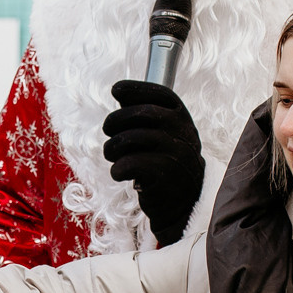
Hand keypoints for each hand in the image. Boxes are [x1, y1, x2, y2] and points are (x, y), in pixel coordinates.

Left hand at [104, 80, 203, 245]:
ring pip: (132, 138)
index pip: (159, 94)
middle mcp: (182, 133)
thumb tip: (118, 91)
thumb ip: (144, 113)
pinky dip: (118, 168)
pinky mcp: (165, 177)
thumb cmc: (167, 162)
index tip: (116, 90)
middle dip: (116, 120)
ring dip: (112, 147)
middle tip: (108, 131)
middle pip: (142, 113)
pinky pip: (132, 164)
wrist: (184, 203)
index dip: (135, 89)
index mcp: (182, 118)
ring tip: (111, 155)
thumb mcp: (164, 132)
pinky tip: (118, 173)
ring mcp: (176, 154)